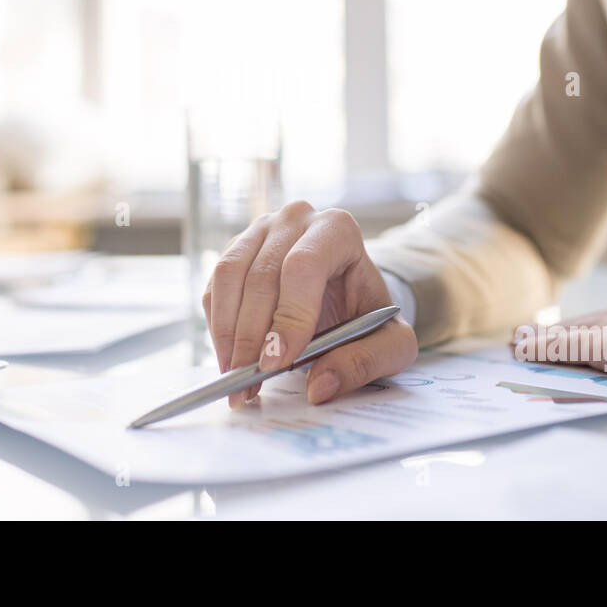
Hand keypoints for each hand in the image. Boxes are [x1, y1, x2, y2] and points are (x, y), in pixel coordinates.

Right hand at [203, 200, 417, 407]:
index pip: (304, 265)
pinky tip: (230, 360)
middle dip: (251, 337)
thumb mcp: (391, 344)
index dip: (288, 316)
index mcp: (338, 229)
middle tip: (248, 383)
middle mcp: (296, 219)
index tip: (275, 363)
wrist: (351, 296)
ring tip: (236, 379)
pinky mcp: (236, 250)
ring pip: (230, 277)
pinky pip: (215, 287)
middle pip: (262, 274)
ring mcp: (261, 230)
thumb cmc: (371, 316)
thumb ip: (365, 362)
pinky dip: (218, 327)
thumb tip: (319, 387)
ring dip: (227, 334)